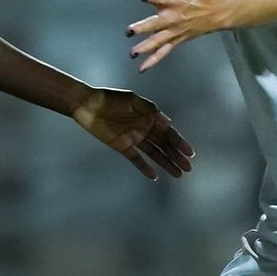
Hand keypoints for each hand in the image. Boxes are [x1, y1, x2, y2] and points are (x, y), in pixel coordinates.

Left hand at [70, 87, 195, 180]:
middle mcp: (144, 129)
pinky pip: (135, 159)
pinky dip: (144, 167)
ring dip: (166, 163)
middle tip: (188, 168)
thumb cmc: (109, 98)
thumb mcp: (132, 100)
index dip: (179, 143)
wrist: (86, 104)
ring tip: (178, 175)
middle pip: (164, 145)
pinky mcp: (121, 146)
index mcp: (149, 117)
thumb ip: (149, 110)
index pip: (168, 133)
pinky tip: (154, 176)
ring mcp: (133, 138)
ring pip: (153, 153)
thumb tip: (168, 122)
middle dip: (176, 156)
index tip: (190, 153)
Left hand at [126, 0, 221, 71]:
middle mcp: (174, 17)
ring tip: (132, 53)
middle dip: (144, 27)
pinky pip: (164, 52)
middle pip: (157, 24)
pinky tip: (141, 68)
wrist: (218, 13)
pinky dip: (153, 60)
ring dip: (145, 47)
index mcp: (176, 1)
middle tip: (129, 31)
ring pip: (159, 41)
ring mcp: (175, 31)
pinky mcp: (176, 40)